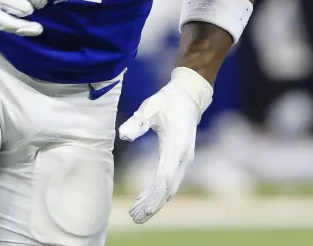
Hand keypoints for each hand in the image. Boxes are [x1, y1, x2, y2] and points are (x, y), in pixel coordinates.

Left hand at [117, 67, 213, 223]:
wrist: (188, 96)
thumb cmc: (167, 101)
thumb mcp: (149, 108)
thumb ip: (136, 122)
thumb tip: (123, 135)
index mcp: (177, 147)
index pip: (165, 178)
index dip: (154, 196)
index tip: (143, 210)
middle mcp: (183, 157)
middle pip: (168, 189)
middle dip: (151, 204)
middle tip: (134, 217)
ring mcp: (184, 160)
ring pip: (169, 187)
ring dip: (153, 200)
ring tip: (135, 212)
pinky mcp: (181, 160)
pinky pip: (169, 180)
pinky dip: (157, 191)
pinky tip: (142, 197)